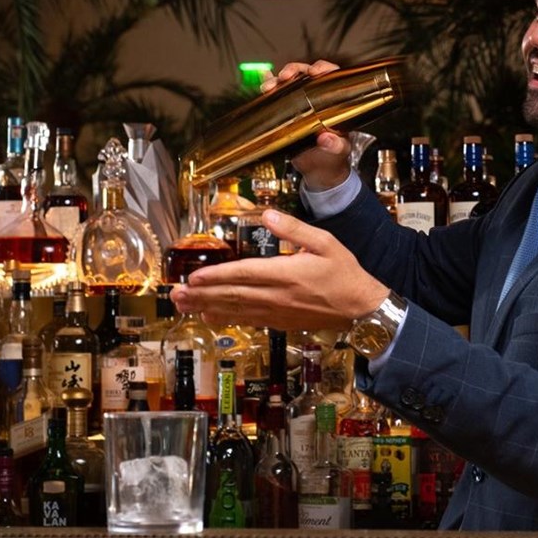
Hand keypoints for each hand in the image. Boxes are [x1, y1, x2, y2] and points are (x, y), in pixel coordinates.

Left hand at [171, 209, 388, 330]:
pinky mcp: (279, 322)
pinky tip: (209, 315)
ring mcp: (276, 312)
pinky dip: (225, 318)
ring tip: (182, 304)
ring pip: (235, 310)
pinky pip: (247, 320)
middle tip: (175, 293)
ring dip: (206, 306)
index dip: (216, 276)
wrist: (361, 309)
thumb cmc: (345, 274)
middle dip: (201, 294)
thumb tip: (270, 215)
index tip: (194, 276)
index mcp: (286, 274)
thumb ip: (295, 230)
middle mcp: (277, 296)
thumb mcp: (325, 243)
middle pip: (232, 295)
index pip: (244, 274)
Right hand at [261, 59, 350, 190]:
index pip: (331, 77)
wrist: (318, 170)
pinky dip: (268, 86)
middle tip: (286, 76)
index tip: (314, 72)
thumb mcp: (339, 151)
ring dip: (277, 80)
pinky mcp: (285, 112)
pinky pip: (276, 95)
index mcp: (334, 103)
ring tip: (269, 86)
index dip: (323, 69)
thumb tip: (326, 138)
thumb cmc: (333, 157)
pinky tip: (263, 84)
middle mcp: (316, 98)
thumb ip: (336, 145)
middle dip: (294, 70)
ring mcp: (300, 104)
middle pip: (306, 74)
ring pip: (288, 83)